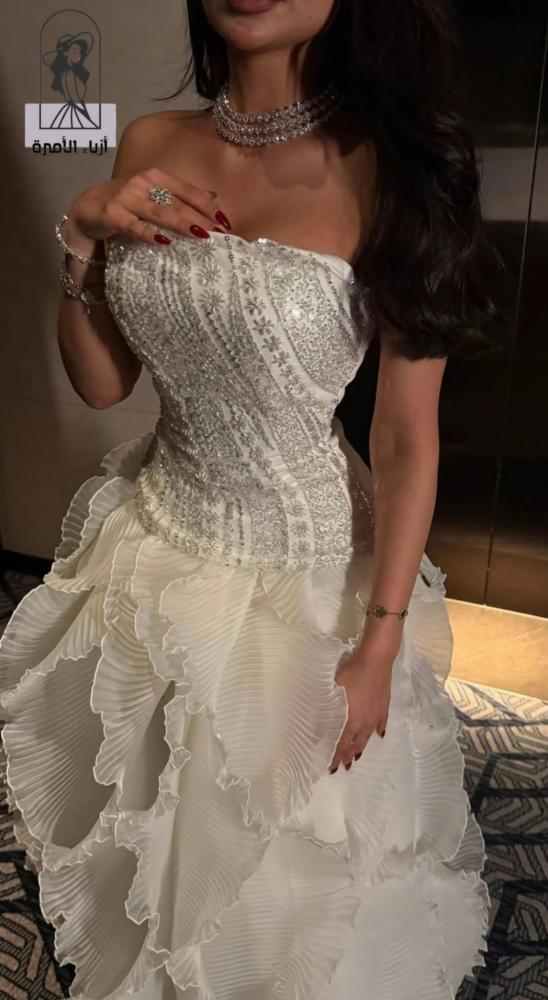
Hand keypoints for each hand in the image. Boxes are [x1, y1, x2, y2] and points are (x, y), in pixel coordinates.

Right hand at [66, 168, 231, 248]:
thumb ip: (181, 195)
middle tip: (220, 234)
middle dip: (200, 219)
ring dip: (182, 224)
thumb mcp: (155, 194)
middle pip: (177, 203)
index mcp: (156, 176)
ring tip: (201, 236)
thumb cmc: (126, 202)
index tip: (225, 222)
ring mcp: (126, 198)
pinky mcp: (113, 215)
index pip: (187, 191)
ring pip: (159, 213)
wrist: (87, 207)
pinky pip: (134, 226)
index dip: (207, 206)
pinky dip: (149, 234)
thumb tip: (214, 198)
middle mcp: (142, 183)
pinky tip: (164, 242)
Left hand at [328, 639, 396, 773]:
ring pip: (368, 736)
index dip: (336, 756)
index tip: (332, 767)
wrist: (376, 661)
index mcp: (351, 720)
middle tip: (344, 766)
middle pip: (355, 743)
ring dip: (362, 747)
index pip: (341, 744)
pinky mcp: (384, 706)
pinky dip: (378, 731)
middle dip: (348, 755)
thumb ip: (326, 706)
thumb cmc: (352, 673)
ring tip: (358, 756)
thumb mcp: (333, 688)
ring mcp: (376, 714)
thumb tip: (316, 722)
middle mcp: (365, 722)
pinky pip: (381, 723)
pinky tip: (379, 735)